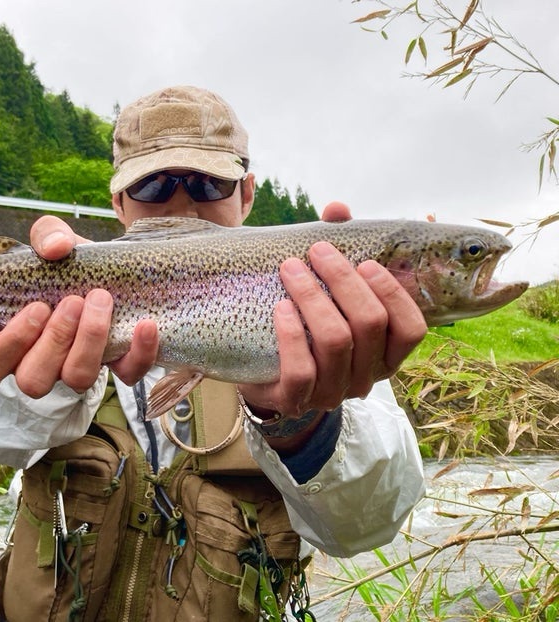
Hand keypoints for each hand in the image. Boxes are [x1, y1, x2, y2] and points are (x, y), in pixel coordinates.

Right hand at [0, 216, 158, 395]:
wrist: (109, 268)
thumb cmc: (66, 262)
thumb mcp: (52, 242)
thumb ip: (46, 235)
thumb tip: (56, 247)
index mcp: (9, 340)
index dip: (11, 343)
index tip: (37, 306)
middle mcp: (40, 363)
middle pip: (34, 379)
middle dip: (55, 341)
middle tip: (74, 301)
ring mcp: (78, 369)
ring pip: (77, 379)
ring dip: (90, 342)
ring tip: (101, 300)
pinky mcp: (118, 366)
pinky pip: (128, 374)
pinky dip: (139, 353)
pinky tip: (144, 325)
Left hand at [237, 202, 426, 447]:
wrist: (264, 375)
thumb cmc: (306, 325)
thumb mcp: (327, 292)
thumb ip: (340, 253)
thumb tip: (338, 209)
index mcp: (385, 353)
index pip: (412, 329)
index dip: (393, 293)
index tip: (365, 263)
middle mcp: (365, 377)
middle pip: (369, 324)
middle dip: (343, 281)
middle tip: (317, 251)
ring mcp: (332, 393)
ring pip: (335, 342)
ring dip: (312, 297)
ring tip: (290, 269)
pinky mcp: (296, 401)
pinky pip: (301, 370)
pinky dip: (291, 334)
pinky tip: (280, 308)